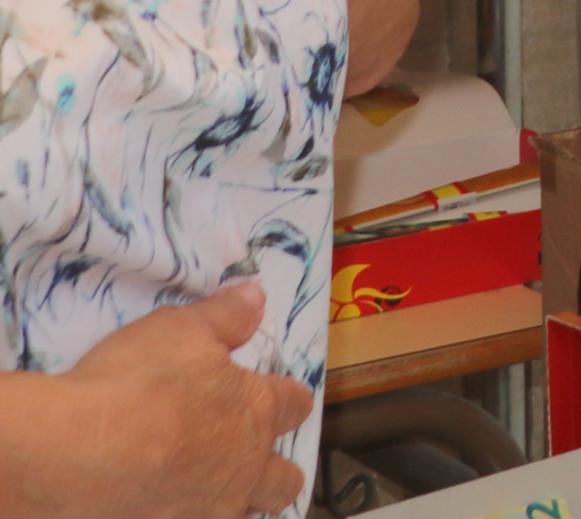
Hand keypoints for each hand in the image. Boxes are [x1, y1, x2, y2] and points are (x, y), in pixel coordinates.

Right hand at [22, 283, 309, 518]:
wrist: (72, 455)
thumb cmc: (136, 383)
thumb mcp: (181, 329)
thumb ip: (224, 315)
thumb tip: (257, 296)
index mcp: (256, 415)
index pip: (295, 405)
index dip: (287, 398)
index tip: (276, 395)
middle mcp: (241, 470)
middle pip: (284, 481)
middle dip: (276, 472)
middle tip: (252, 462)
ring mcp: (202, 512)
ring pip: (240, 516)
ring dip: (230, 504)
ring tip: (205, 492)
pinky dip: (178, 516)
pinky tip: (158, 508)